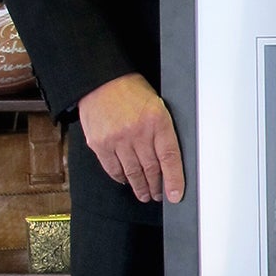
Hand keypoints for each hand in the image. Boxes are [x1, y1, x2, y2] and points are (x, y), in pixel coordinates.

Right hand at [78, 72, 184, 202]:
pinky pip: (113, 169)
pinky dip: (121, 178)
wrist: (101, 81)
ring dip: (140, 187)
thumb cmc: (131, 91)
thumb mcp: (157, 105)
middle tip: (159, 194)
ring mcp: (117, 139)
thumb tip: (170, 159)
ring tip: (145, 193)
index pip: (170, 158)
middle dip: (157, 186)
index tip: (175, 195)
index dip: (174, 180)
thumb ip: (163, 131)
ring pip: (133, 173)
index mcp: (157, 121)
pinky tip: (126, 180)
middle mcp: (138, 132)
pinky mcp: (100, 144)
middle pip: (151, 169)